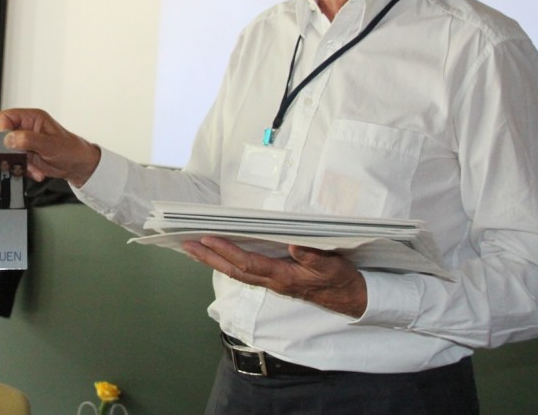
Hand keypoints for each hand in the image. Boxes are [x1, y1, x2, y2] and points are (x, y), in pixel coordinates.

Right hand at [0, 108, 100, 185]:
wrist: (78, 166)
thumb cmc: (71, 150)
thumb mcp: (50, 144)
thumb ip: (29, 140)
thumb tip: (9, 138)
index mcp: (32, 118)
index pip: (6, 117)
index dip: (2, 129)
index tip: (5, 143)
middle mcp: (26, 129)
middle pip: (3, 135)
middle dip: (10, 151)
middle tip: (18, 158)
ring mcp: (24, 143)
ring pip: (7, 152)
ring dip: (18, 163)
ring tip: (33, 168)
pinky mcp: (25, 156)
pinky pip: (14, 163)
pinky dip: (23, 170)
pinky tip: (36, 172)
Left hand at [182, 237, 367, 317]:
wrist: (351, 299)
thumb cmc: (341, 280)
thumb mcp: (333, 266)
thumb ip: (314, 257)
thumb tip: (293, 245)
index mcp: (282, 277)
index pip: (247, 263)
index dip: (226, 251)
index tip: (207, 238)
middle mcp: (272, 282)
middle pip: (233, 270)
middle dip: (208, 258)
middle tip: (186, 245)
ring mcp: (272, 283)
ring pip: (237, 272)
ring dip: (214, 260)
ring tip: (195, 248)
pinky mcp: (275, 280)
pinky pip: (245, 272)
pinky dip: (229, 262)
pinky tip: (220, 255)